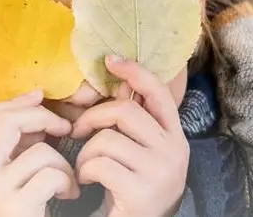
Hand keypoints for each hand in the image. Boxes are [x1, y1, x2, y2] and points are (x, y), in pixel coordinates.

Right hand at [0, 90, 79, 216]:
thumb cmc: (24, 213)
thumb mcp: (11, 177)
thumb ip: (18, 147)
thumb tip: (37, 108)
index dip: (14, 101)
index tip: (39, 96)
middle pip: (7, 121)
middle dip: (42, 117)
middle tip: (64, 128)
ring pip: (39, 151)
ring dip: (64, 163)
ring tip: (68, 181)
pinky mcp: (15, 207)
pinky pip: (51, 175)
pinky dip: (68, 182)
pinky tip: (70, 195)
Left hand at [71, 56, 189, 216]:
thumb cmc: (136, 187)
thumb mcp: (142, 151)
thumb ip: (134, 120)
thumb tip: (120, 81)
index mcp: (175, 136)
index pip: (158, 92)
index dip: (134, 71)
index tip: (110, 60)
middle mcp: (173, 150)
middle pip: (126, 111)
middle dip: (93, 117)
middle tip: (77, 131)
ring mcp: (160, 171)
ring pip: (107, 139)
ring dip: (86, 151)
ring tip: (85, 165)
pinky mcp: (141, 191)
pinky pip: (99, 164)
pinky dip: (84, 170)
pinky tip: (87, 180)